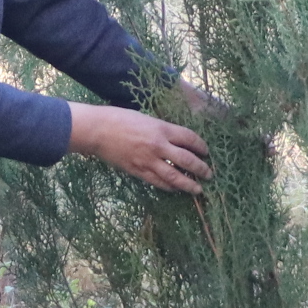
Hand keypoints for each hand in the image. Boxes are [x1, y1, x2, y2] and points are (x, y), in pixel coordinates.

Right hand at [70, 104, 210, 193]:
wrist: (98, 130)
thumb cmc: (119, 119)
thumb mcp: (146, 118)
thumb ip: (162, 130)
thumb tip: (175, 140)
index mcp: (162, 128)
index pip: (190, 138)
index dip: (201, 146)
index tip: (206, 152)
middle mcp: (159, 145)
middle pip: (187, 160)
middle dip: (201, 168)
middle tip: (209, 174)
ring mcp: (148, 160)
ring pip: (175, 176)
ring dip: (189, 184)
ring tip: (198, 189)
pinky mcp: (138, 171)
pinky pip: (158, 182)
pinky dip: (169, 187)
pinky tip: (175, 189)